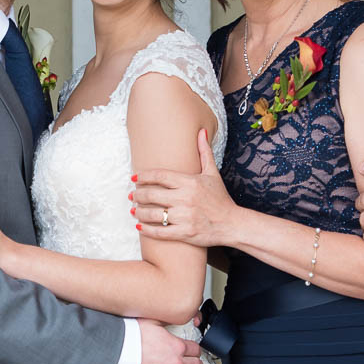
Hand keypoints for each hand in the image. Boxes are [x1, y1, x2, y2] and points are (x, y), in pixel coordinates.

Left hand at [129, 128, 237, 247]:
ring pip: (152, 214)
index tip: (134, 178)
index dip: (144, 176)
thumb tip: (201, 131)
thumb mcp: (213, 174)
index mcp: (190, 182)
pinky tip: (140, 226)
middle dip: (137, 195)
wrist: (232, 224)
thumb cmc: (220, 198)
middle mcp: (185, 198)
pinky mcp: (184, 233)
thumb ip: (204, 152)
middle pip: (151, 195)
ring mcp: (184, 217)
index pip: (160, 176)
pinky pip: (159, 232)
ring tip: (133, 210)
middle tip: (131, 195)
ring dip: (139, 212)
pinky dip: (146, 229)